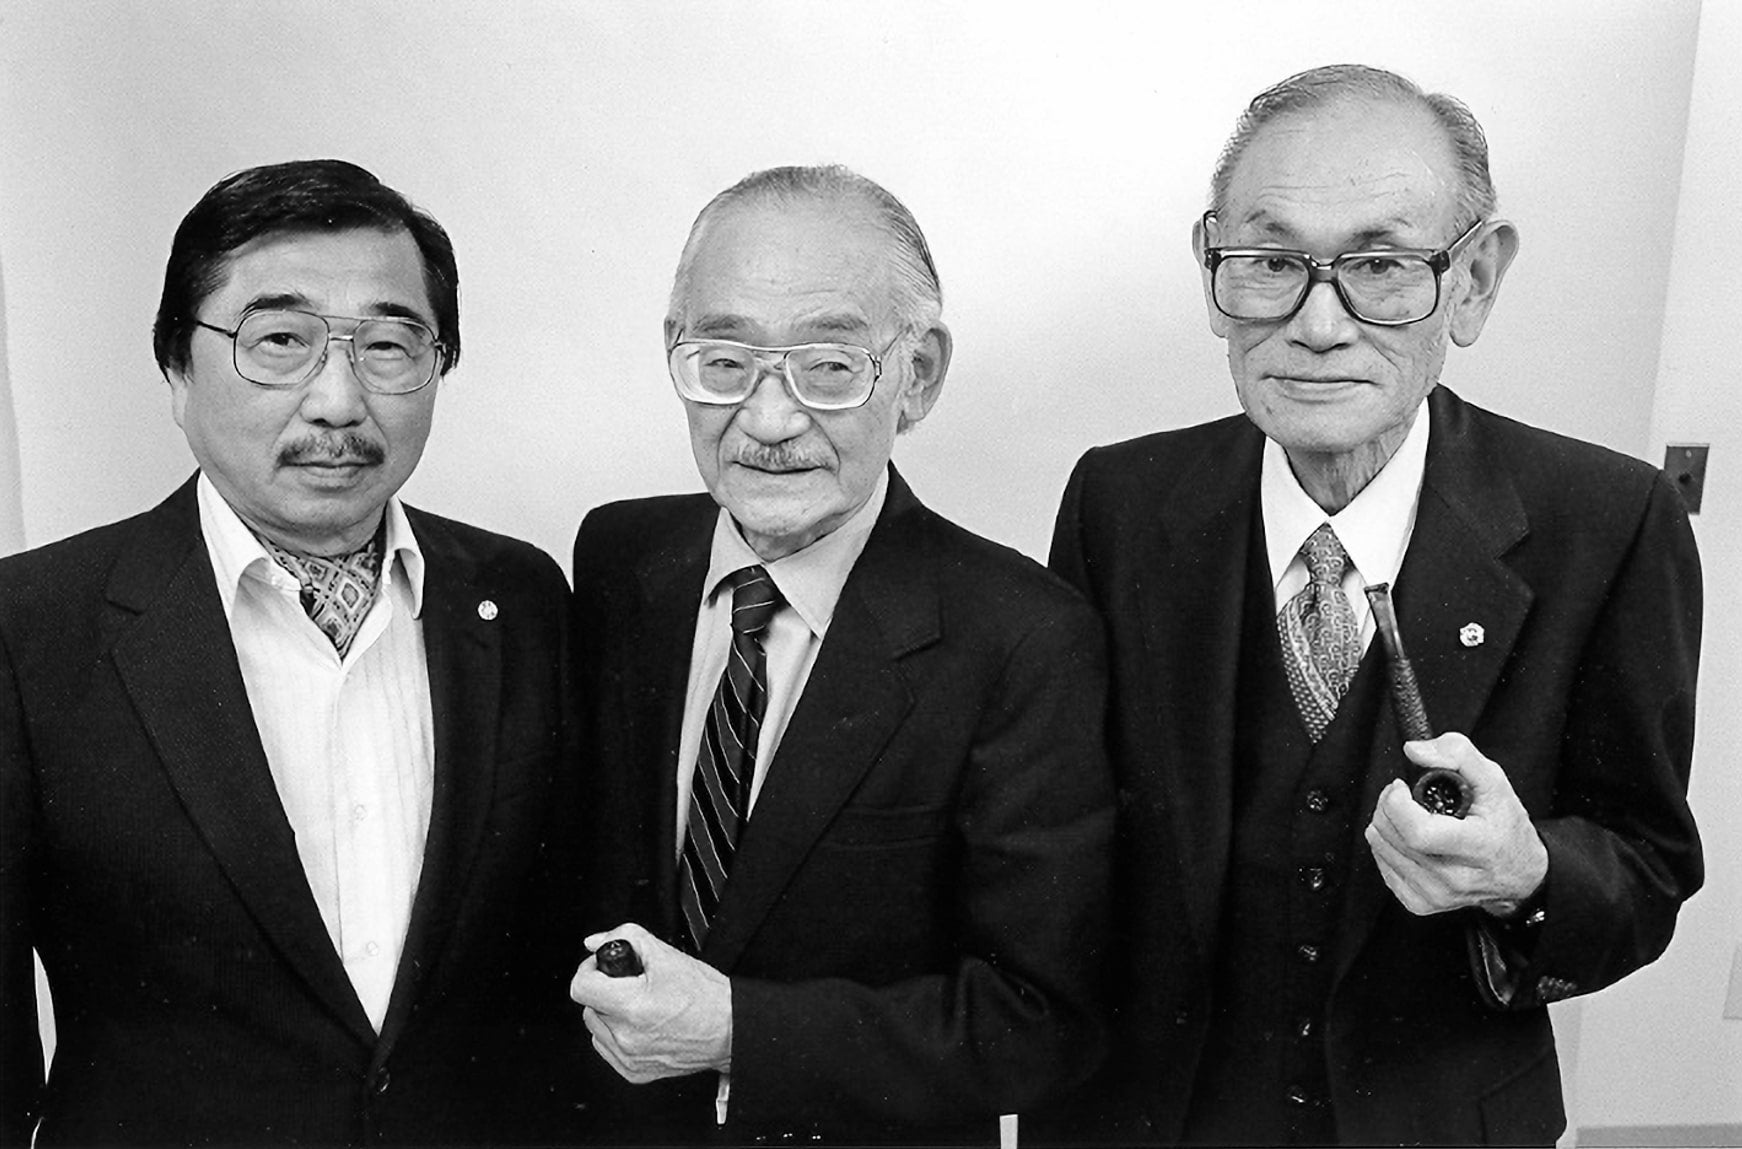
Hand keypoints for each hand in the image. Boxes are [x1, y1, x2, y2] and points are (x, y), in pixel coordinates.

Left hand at [568, 922, 732, 1083]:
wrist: (729, 1030)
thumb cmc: (706, 997)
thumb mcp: (667, 955)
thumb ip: (627, 937)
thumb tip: (597, 942)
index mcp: (632, 1007)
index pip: (580, 987)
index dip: (590, 969)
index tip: (602, 967)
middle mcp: (627, 1037)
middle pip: (588, 1005)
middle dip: (605, 990)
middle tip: (630, 985)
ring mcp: (629, 1058)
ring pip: (596, 1026)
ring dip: (609, 1013)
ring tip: (638, 1005)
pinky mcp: (633, 1072)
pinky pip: (607, 1047)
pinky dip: (617, 1034)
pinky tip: (639, 1024)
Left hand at [1364, 732, 1547, 916]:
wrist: (1520, 873)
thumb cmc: (1505, 826)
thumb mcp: (1494, 780)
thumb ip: (1458, 754)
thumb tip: (1415, 751)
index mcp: (1477, 847)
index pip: (1418, 833)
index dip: (1397, 803)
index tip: (1401, 787)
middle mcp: (1456, 877)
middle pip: (1393, 839)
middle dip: (1386, 806)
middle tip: (1400, 795)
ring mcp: (1437, 895)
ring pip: (1382, 850)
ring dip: (1384, 823)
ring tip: (1405, 814)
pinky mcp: (1422, 904)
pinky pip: (1383, 869)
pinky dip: (1386, 847)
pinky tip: (1406, 838)